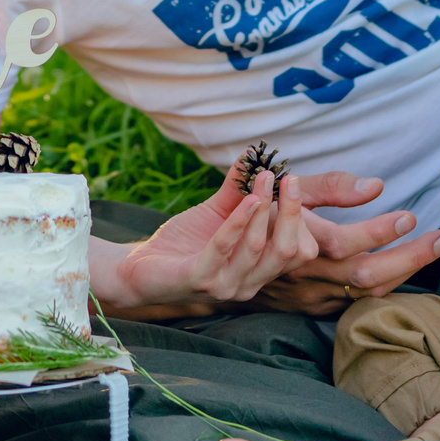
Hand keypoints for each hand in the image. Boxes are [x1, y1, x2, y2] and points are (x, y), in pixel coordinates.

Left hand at [108, 170, 316, 308]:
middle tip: (291, 179)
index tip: (292, 183)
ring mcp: (225, 285)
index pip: (300, 251)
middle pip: (289, 251)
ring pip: (259, 248)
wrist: (138, 268)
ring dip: (263, 210)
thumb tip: (253, 155)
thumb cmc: (183, 242)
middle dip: (293, 212)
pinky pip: (224, 248)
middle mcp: (248, 284)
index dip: (301, 218)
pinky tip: (246, 199)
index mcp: (259, 271)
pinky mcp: (199, 280)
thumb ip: (237, 191)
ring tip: (265, 179)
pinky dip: (237, 221)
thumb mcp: (216, 213)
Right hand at [241, 172, 439, 314]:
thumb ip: (329, 186)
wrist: (218, 258)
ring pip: (367, 294)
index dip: (380, 232)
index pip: (347, 243)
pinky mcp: (314, 306)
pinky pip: (357, 302)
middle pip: (366, 277)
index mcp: (297, 242)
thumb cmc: (257, 210)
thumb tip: (376, 187)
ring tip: (434, 249)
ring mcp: (311, 295)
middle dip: (410, 258)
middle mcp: (306, 273)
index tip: (409, 215)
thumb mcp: (286, 188)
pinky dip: (385, 287)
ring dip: (406, 272)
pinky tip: (405, 270)